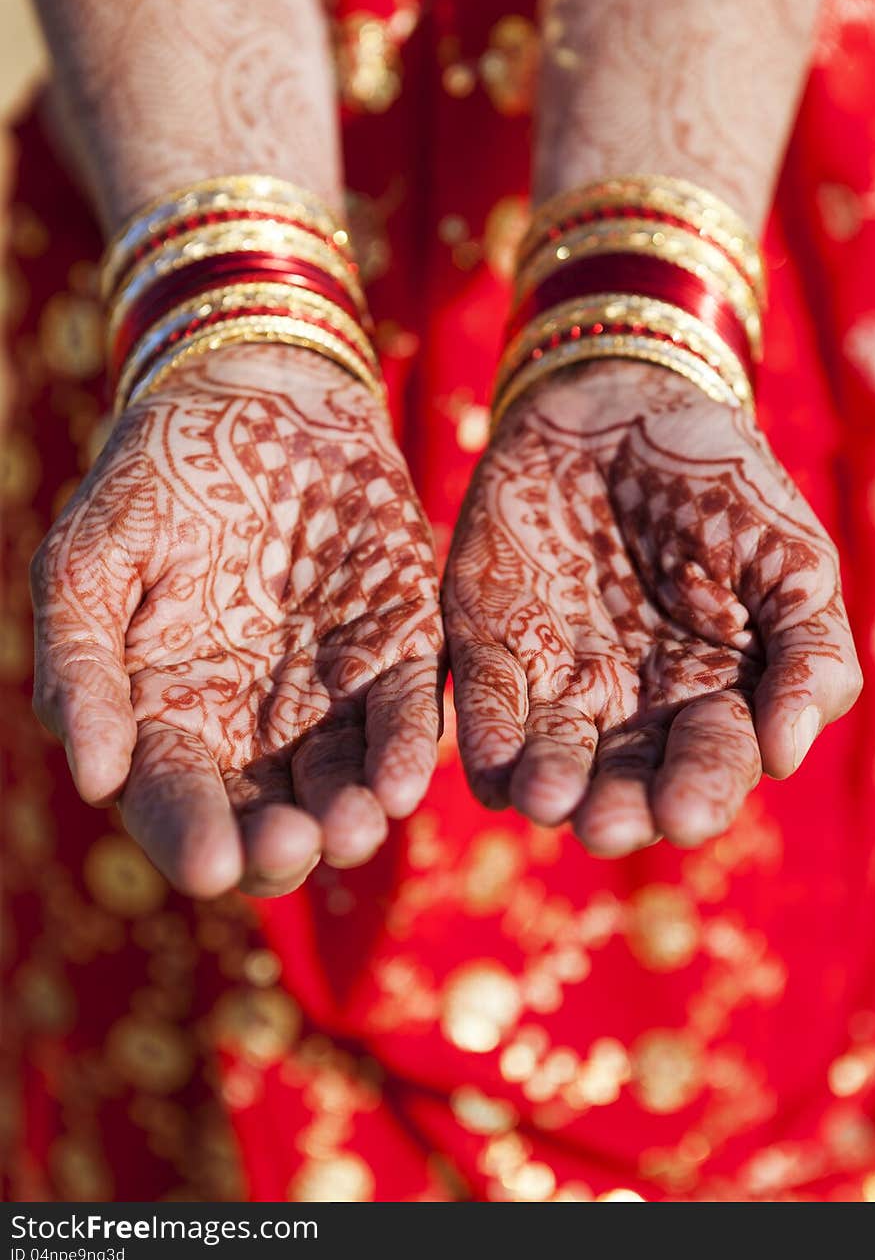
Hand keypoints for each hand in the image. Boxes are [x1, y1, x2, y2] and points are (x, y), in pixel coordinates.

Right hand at [31, 345, 441, 897]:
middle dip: (280, 846)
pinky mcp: (397, 650)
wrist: (257, 394)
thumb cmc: (159, 477)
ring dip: (352, 815)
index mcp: (168, 714)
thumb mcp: (93, 558)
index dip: (189, 836)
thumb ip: (82, 661)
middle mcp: (251, 726)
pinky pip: (404, 714)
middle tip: (292, 845)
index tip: (212, 865)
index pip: (174, 800)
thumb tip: (95, 779)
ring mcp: (329, 695)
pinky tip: (407, 779)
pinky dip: (405, 749)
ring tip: (358, 824)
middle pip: (266, 817)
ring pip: (343, 783)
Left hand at [443, 360, 861, 855]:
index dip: (701, 788)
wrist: (621, 404)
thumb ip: (807, 651)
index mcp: (714, 699)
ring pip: (551, 762)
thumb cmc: (720, 483)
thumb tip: (787, 753)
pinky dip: (484, 739)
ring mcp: (559, 683)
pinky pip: (485, 706)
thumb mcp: (791, 558)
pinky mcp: (491, 647)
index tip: (686, 809)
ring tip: (549, 798)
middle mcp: (634, 712)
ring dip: (548, 786)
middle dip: (617, 809)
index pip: (710, 763)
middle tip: (607, 823)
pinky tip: (488, 767)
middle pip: (625, 784)